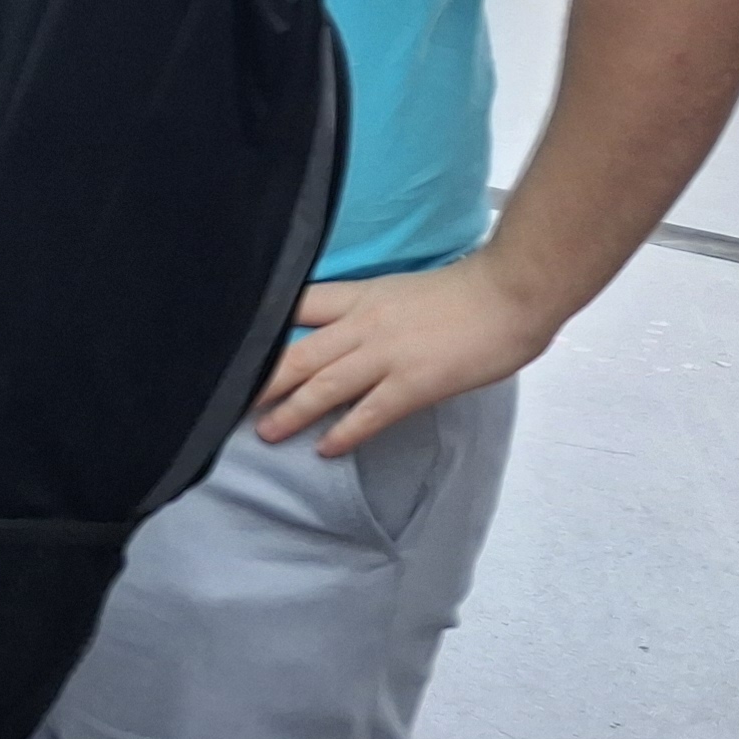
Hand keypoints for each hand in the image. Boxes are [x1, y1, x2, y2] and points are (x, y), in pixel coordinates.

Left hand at [256, 248, 558, 454]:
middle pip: (297, 352)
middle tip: (229, 401)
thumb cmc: (465, 291)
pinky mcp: (414, 383)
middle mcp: (363, 324)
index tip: (231, 344)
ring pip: (324, 384)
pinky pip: (370, 412)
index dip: (262, 326)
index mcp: (359, 295)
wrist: (509, 293)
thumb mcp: (400, 290)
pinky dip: (345, 432)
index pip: (296, 306)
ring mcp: (386, 354)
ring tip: (264, 432)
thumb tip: (345, 332)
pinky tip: (325, 448)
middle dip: (261, 380)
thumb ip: (369, 310)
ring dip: (291, 411)